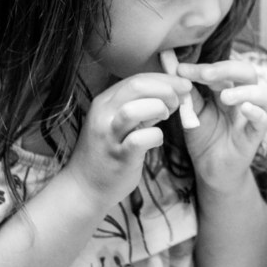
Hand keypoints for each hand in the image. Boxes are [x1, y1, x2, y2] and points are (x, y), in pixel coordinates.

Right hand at [65, 73, 187, 207]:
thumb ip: (140, 105)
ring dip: (158, 108)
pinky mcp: (118, 156)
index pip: (137, 79)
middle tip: (178, 101)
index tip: (182, 86)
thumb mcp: (118, 121)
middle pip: (137, 86)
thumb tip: (171, 91)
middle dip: (166, 89)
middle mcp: (103, 115)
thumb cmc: (108, 151)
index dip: (165, 79)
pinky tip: (156, 140)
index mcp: (105, 102)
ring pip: (134, 110)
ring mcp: (109, 136)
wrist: (84, 187)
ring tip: (166, 116)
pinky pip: (140, 140)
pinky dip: (156, 136)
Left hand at [173, 58, 266, 185]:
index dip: (202, 68)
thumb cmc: (205, 139)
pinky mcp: (256, 135)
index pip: (221, 71)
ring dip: (245, 91)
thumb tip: (176, 72)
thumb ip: (190, 95)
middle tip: (205, 74)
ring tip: (225, 96)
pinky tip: (245, 109)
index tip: (181, 69)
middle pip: (246, 73)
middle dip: (226, 70)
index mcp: (227, 90)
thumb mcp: (193, 114)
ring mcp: (252, 116)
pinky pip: (263, 120)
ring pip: (263, 94)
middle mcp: (244, 99)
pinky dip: (256, 112)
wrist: (212, 171)